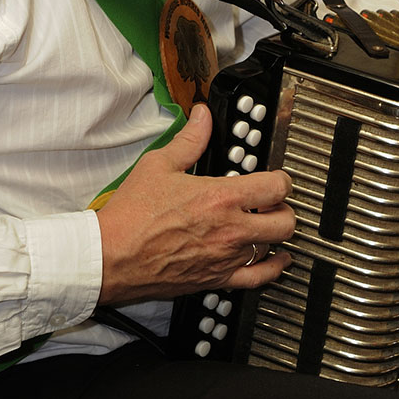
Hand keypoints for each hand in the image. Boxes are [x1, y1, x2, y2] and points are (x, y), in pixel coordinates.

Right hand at [95, 104, 294, 304]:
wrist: (113, 256)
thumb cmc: (131, 217)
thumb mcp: (158, 165)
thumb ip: (188, 141)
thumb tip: (201, 118)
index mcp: (221, 198)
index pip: (277, 187)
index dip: (282, 180)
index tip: (276, 179)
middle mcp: (231, 230)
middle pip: (285, 220)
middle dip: (284, 208)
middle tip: (273, 203)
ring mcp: (227, 257)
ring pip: (274, 247)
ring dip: (274, 234)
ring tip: (266, 225)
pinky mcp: (218, 279)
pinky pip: (260, 278)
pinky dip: (274, 268)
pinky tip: (277, 260)